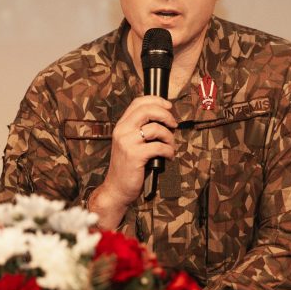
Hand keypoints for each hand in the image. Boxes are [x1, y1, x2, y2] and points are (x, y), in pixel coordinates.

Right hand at [88, 95, 176, 227]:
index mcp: (121, 126)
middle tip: (173, 125)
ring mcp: (127, 142)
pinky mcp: (135, 155)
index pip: (138, 102)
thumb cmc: (127, 167)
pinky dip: (169, 151)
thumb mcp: (129, 143)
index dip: (156, 100)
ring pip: (156, 128)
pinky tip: (168, 157)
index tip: (168, 106)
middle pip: (147, 110)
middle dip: (166, 115)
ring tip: (170, 146)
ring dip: (170, 137)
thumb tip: (164, 119)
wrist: (116, 188)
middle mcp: (122, 131)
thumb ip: (140, 130)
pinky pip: (159, 147)